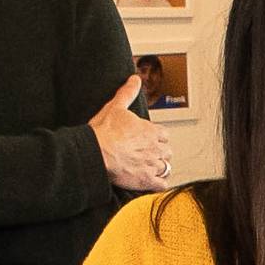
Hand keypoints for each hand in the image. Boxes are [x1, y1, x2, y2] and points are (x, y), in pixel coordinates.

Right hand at [91, 75, 171, 190]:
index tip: (151, 139)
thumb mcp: (115, 107)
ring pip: (166, 167)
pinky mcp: (146, 180)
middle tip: (151, 154)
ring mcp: (152, 165)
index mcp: (150, 131)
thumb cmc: (104, 132)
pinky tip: (153, 183)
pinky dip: (159, 184)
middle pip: (167, 151)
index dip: (158, 137)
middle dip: (160, 153)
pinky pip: (161, 184)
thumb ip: (127, 93)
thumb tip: (134, 80)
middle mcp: (155, 148)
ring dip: (160, 168)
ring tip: (152, 168)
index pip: (164, 134)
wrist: (96, 153)